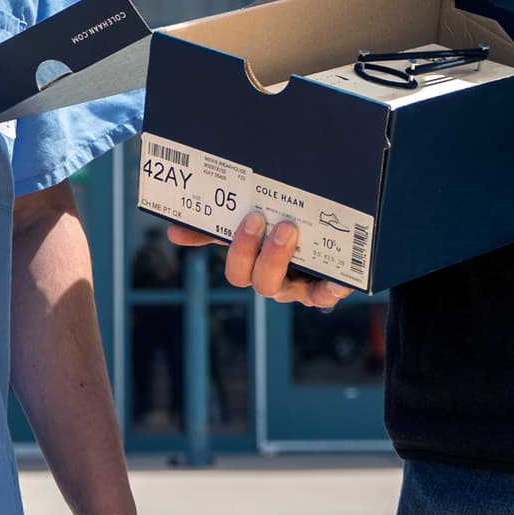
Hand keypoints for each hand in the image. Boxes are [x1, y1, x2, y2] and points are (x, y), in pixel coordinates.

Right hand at [159, 213, 356, 309]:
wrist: (338, 232)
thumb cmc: (288, 227)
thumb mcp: (256, 221)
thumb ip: (219, 225)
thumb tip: (175, 229)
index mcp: (254, 265)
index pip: (236, 269)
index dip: (235, 249)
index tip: (235, 220)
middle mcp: (275, 280)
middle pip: (258, 281)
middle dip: (256, 252)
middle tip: (263, 219)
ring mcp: (300, 287)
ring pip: (283, 288)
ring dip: (281, 260)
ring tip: (290, 230)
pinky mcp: (327, 289)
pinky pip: (327, 295)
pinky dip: (331, 287)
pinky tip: (335, 276)